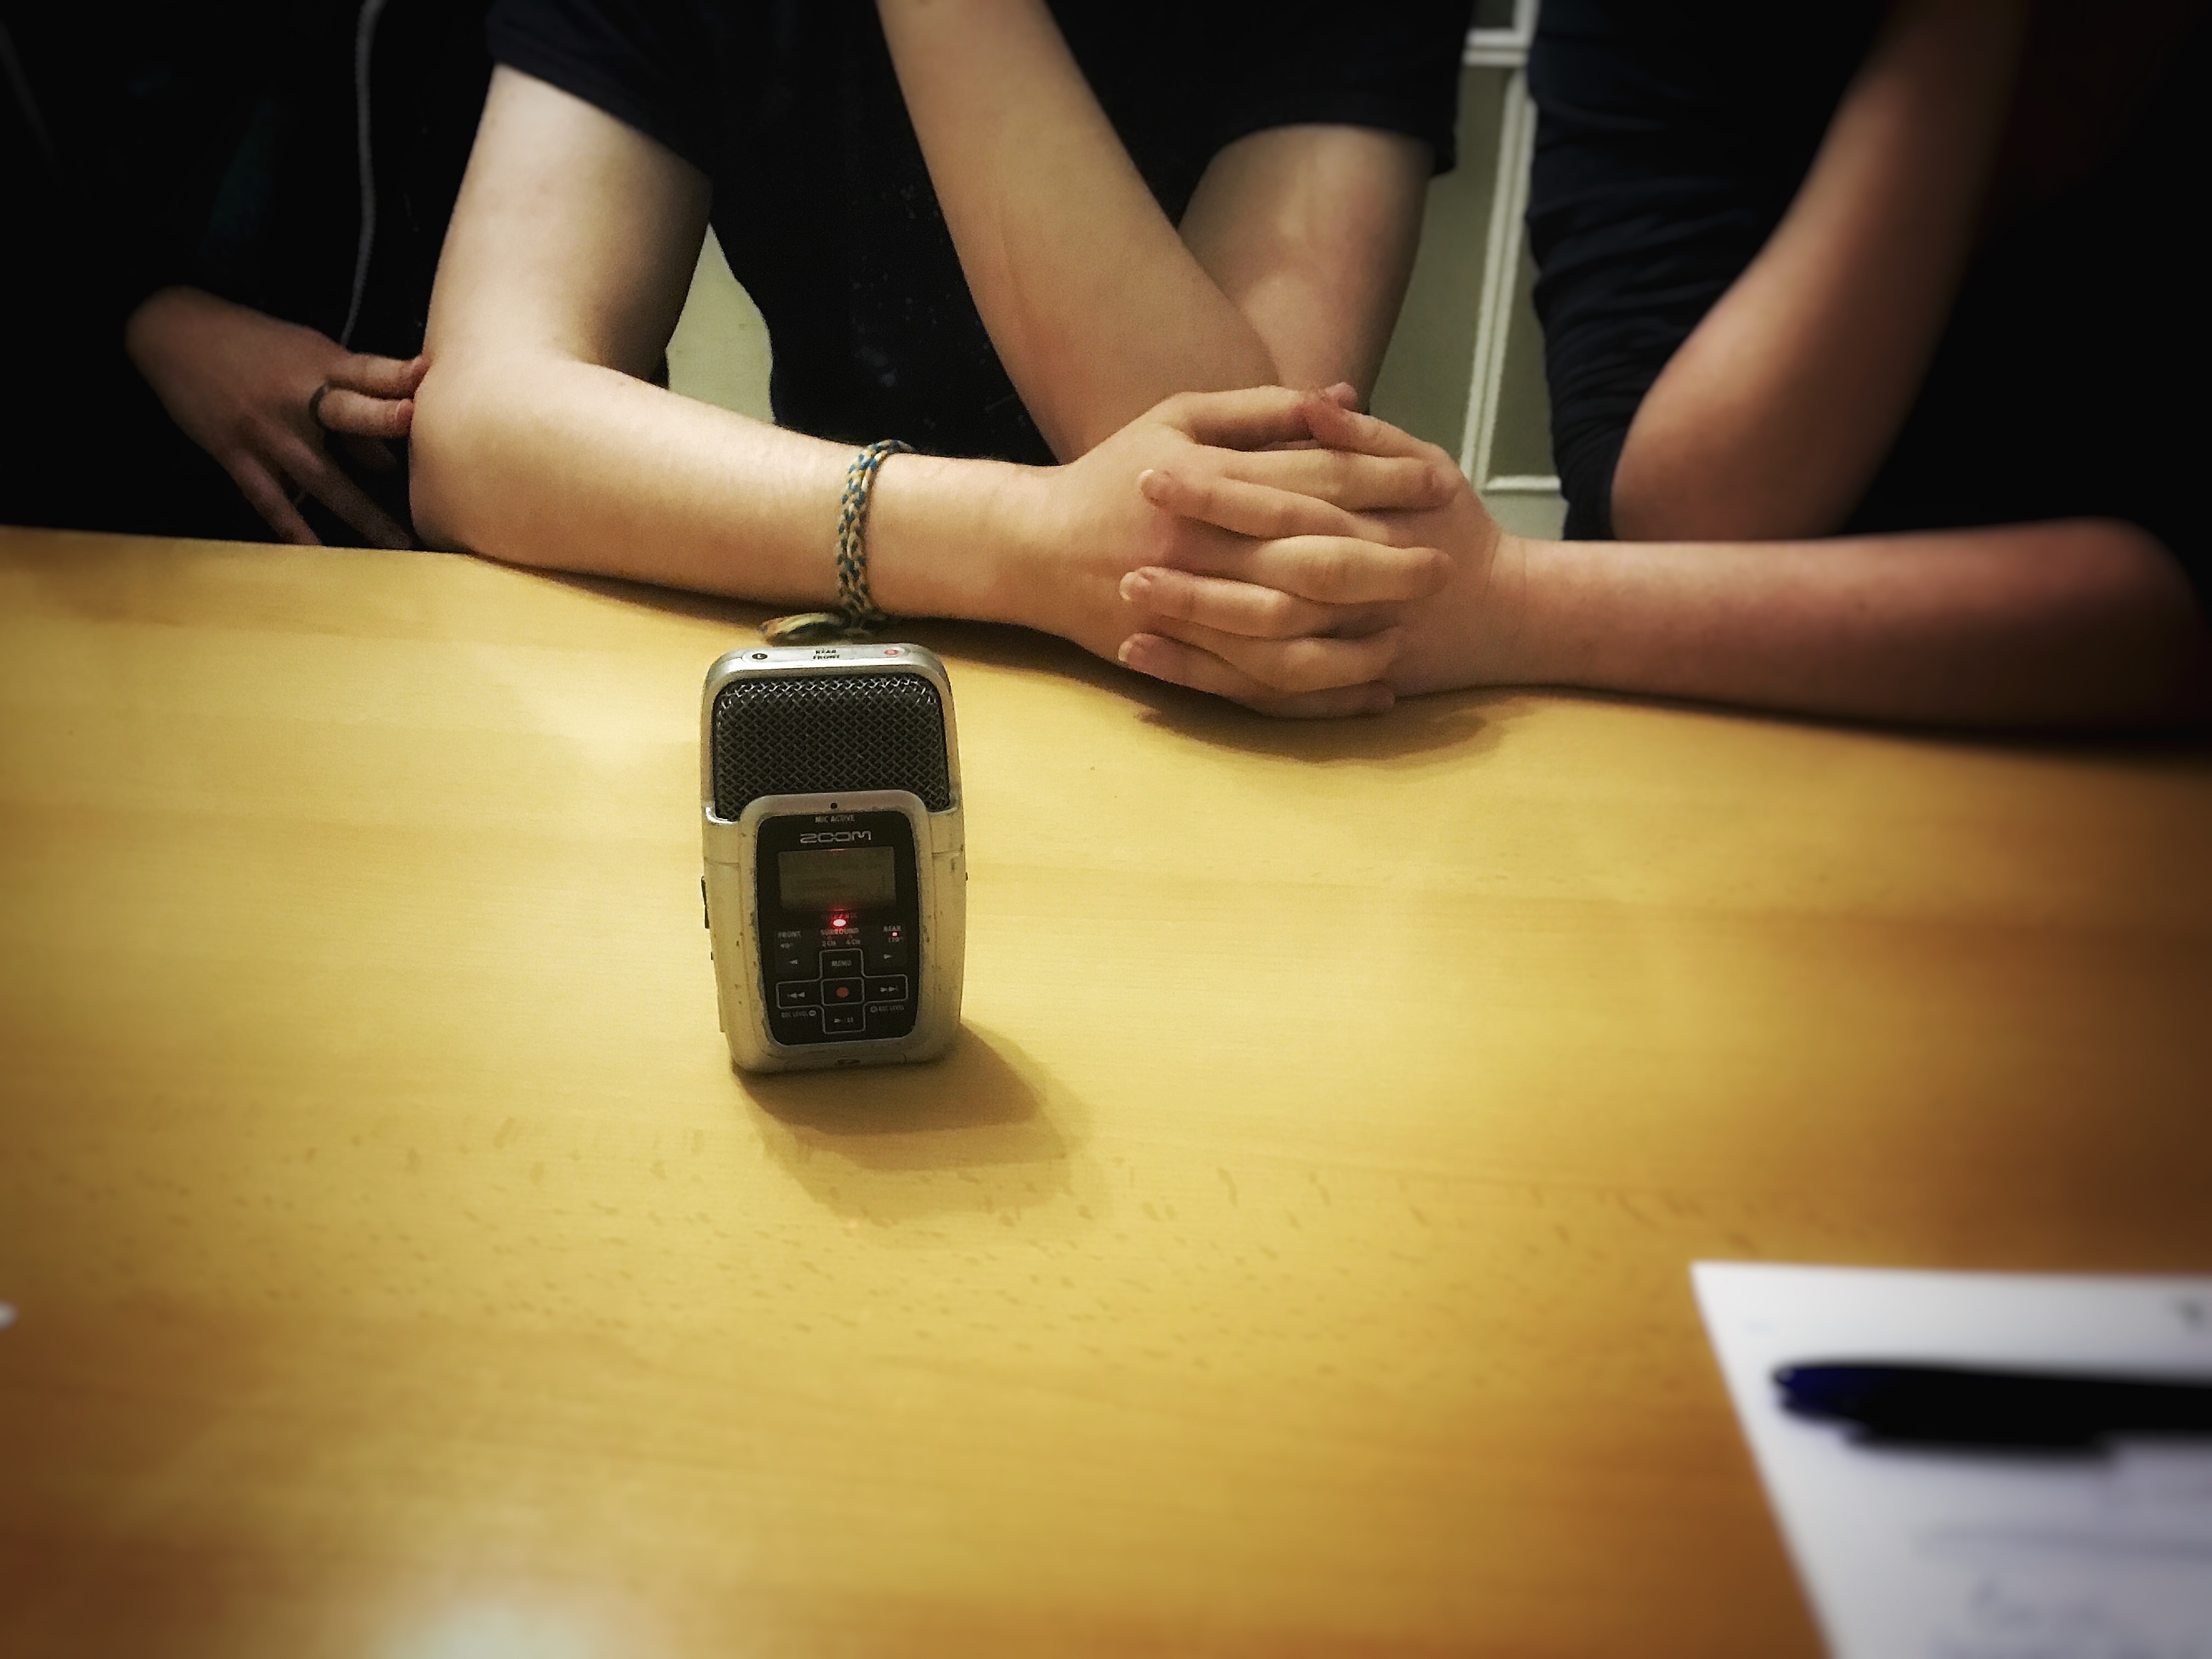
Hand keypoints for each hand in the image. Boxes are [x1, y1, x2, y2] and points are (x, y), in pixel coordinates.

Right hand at [125, 287, 423, 547]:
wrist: (173, 332)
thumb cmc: (256, 345)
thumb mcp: (308, 350)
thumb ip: (354, 391)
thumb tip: (398, 439)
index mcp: (320, 363)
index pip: (368, 371)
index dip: (398, 378)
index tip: (426, 381)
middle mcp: (297, 397)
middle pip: (346, 414)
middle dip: (381, 429)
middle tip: (424, 468)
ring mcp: (267, 431)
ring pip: (323, 477)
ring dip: (363, 515)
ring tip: (401, 546)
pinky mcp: (237, 456)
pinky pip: (272, 503)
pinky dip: (296, 531)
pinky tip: (322, 559)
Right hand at [993, 387, 1455, 715]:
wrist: (1032, 548)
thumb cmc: (1114, 475)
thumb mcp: (1179, 418)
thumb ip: (1263, 409)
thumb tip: (1345, 397)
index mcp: (1204, 479)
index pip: (1311, 480)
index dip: (1382, 483)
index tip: (1439, 485)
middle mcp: (1197, 547)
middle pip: (1309, 562)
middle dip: (1384, 566)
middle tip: (1443, 568)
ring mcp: (1187, 610)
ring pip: (1288, 636)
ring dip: (1355, 640)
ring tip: (1409, 633)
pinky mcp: (1180, 657)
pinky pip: (1261, 688)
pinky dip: (1319, 696)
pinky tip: (1370, 693)